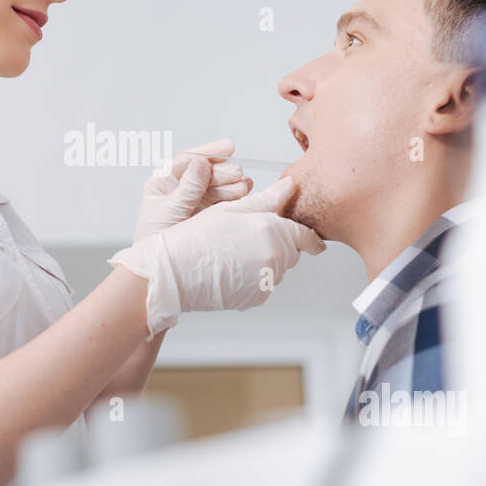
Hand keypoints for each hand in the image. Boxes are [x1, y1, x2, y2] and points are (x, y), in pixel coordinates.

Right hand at [109, 176, 325, 338]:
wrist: (173, 274)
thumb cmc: (195, 238)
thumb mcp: (229, 210)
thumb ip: (266, 200)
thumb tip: (289, 187)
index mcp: (271, 232)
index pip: (305, 236)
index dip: (308, 236)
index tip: (312, 240)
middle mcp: (274, 259)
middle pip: (291, 252)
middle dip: (279, 244)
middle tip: (249, 238)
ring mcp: (266, 282)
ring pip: (278, 269)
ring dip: (266, 261)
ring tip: (235, 254)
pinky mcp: (256, 298)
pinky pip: (264, 284)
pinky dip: (254, 277)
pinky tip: (232, 269)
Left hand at [131, 138, 250, 243]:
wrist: (160, 274)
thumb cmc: (154, 243)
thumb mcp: (168, 213)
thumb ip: (186, 190)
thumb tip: (201, 164)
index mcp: (162, 183)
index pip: (185, 161)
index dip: (207, 152)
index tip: (228, 148)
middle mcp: (179, 189)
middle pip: (204, 172)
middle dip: (222, 171)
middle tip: (237, 173)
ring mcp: (196, 202)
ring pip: (217, 186)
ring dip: (231, 184)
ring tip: (243, 187)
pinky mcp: (209, 215)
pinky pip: (224, 201)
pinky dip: (235, 197)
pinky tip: (245, 193)